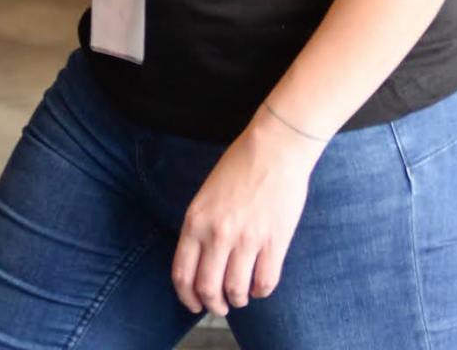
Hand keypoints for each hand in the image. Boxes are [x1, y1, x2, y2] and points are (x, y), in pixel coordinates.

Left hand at [170, 106, 324, 315]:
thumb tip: (202, 262)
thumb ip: (201, 228)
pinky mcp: (274, 241)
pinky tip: (260, 286)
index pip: (182, 274)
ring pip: (236, 290)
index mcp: (195, 221)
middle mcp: (218, 234)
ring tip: (241, 296)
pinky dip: (261, 290)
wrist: (274, 148)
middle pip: (208, 288)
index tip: (194, 304)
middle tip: (220, 307)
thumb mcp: (206, 196)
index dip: (187, 297)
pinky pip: (265, 281)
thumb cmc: (239, 166)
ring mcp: (247, 239)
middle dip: (213, 305)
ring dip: (238, 300)